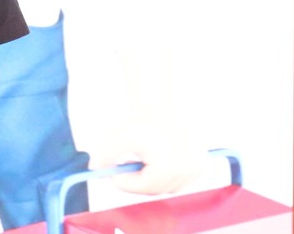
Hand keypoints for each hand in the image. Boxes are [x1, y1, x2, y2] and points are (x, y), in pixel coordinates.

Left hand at [88, 123, 207, 194]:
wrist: (164, 104)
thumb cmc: (142, 119)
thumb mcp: (119, 136)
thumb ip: (105, 154)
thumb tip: (93, 169)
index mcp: (168, 167)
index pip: (141, 186)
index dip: (123, 180)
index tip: (112, 172)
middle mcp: (186, 171)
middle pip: (153, 189)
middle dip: (136, 180)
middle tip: (124, 167)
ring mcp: (196, 170)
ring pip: (165, 186)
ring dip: (150, 177)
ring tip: (141, 158)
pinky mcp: (200, 166)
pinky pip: (178, 180)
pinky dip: (165, 175)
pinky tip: (157, 159)